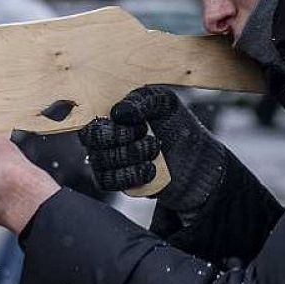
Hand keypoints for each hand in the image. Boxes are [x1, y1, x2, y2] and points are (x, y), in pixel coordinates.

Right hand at [79, 86, 228, 212]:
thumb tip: (118, 113)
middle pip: (93, 141)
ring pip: (101, 162)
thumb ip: (142, 101)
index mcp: (109, 114)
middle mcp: (102, 136)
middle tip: (150, 138)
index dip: (115, 128)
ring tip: (155, 150)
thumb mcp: (164, 103)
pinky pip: (108, 182)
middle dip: (124, 140)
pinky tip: (150, 169)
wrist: (192, 157)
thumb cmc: (173, 124)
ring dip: (132, 156)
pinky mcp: (114, 181)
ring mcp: (105, 160)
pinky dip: (131, 176)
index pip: (92, 122)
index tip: (142, 126)